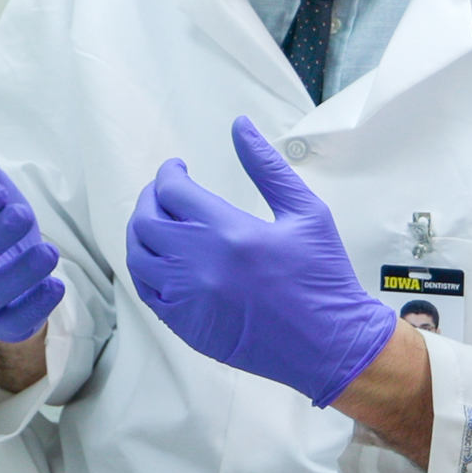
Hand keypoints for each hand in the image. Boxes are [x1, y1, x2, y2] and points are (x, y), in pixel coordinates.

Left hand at [125, 116, 396, 406]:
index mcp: (227, 232)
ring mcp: (188, 298)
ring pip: (138, 255)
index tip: (179, 169)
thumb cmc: (324, 277)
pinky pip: (146, 291)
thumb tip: (240, 126)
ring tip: (158, 221)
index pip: (172, 190)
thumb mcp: (305, 211)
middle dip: (151, 197)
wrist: (334, 346)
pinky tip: (160, 257)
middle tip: (166, 192)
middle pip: (146, 219)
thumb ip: (266, 166)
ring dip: (141, 231)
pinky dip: (145, 268)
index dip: (170, 173)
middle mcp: (199, 265)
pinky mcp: (186, 326)